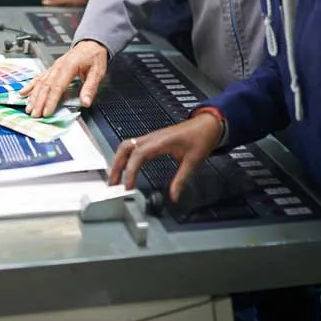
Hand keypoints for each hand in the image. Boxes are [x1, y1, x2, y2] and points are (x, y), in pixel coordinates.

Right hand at [21, 40, 107, 116]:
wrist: (91, 44)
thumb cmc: (94, 56)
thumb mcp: (97, 71)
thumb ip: (90, 87)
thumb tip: (86, 102)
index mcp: (69, 66)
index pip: (57, 86)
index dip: (51, 100)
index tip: (47, 112)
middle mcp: (58, 66)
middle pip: (46, 86)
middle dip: (39, 101)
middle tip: (35, 115)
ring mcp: (53, 67)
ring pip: (40, 83)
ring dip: (33, 96)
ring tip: (29, 108)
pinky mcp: (52, 69)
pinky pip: (39, 77)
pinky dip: (30, 86)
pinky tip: (24, 93)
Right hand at [109, 113, 223, 202]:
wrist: (206, 124)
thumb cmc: (200, 138)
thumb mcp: (193, 161)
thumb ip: (181, 180)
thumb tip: (174, 196)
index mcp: (161, 141)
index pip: (138, 155)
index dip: (130, 171)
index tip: (128, 186)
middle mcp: (152, 138)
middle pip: (125, 147)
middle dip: (116, 165)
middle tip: (113, 184)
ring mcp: (151, 137)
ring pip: (127, 145)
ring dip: (119, 161)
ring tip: (116, 179)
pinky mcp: (152, 139)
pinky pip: (133, 146)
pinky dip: (126, 157)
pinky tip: (126, 168)